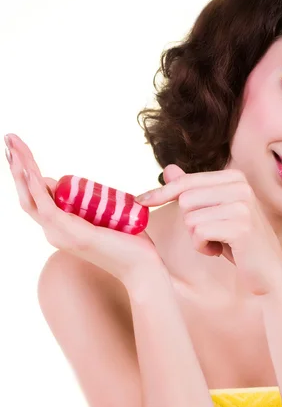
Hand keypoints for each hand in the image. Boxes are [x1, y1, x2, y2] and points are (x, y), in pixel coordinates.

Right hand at [5, 133, 161, 285]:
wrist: (143, 267)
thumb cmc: (130, 244)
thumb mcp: (106, 216)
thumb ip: (95, 204)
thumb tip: (90, 187)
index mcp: (60, 227)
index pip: (36, 196)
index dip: (26, 173)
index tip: (21, 149)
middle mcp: (54, 232)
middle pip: (27, 195)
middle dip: (17, 166)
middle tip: (9, 139)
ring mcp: (61, 234)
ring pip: (32, 198)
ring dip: (21, 169)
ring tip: (12, 145)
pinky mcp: (73, 233)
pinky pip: (47, 207)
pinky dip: (36, 187)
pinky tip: (28, 169)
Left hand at [136, 164, 281, 295]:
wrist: (269, 273)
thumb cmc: (240, 243)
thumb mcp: (215, 213)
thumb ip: (193, 190)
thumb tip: (168, 169)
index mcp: (234, 177)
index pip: (187, 181)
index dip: (161, 192)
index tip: (140, 200)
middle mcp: (240, 186)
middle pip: (185, 200)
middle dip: (191, 223)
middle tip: (212, 235)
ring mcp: (243, 204)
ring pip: (190, 218)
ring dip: (197, 237)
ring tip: (219, 243)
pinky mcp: (241, 226)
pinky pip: (199, 233)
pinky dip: (203, 247)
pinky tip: (221, 251)